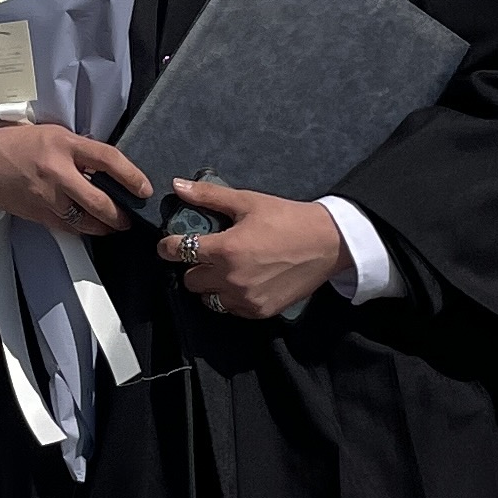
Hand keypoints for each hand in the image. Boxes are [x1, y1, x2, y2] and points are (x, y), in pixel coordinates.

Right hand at [0, 121, 151, 236]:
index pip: (108, 159)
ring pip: (85, 221)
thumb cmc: (18, 143)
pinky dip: (81, 228)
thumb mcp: (54, 134)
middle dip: (120, 215)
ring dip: (104, 226)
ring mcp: (47, 196)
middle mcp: (57, 171)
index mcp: (64, 144)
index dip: (131, 176)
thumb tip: (108, 165)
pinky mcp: (38, 214)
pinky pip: (67, 227)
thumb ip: (80, 149)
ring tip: (113, 224)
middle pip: (100, 201)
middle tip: (129, 216)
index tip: (143, 187)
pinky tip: (88, 225)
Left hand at [161, 180, 343, 320]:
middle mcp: (232, 278)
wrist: (328, 243)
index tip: (169, 244)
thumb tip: (178, 186)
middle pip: (190, 280)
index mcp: (226, 249)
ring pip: (208, 299)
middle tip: (207, 255)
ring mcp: (245, 298)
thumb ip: (209, 196)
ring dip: (210, 285)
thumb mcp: (248, 202)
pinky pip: (230, 309)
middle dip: (193, 266)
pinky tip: (242, 281)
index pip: (179, 251)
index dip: (169, 246)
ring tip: (225, 270)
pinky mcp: (259, 311)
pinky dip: (230, 298)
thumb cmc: (289, 219)